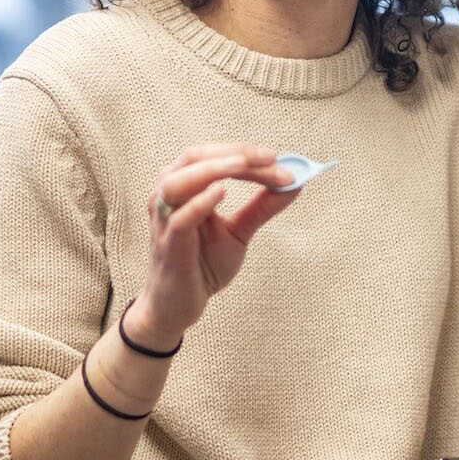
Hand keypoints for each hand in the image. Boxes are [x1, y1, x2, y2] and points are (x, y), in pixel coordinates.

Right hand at [126, 143, 295, 346]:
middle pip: (195, 158)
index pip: (212, 156)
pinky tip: (220, 192)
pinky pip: (180, 219)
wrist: (178, 306)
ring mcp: (165, 221)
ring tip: (243, 166)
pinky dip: (199, 203)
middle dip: (234, 154)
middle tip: (270, 158)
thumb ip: (261, 208)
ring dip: (214, 169)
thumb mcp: (238, 232)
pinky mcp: (169, 247)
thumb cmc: (201, 264)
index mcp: (184, 186)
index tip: (279, 158)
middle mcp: (168, 197)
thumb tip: (294, 185)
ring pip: (179, 182)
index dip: (245, 153)